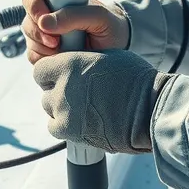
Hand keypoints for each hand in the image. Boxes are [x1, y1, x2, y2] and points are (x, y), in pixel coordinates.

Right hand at [20, 0, 128, 63]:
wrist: (118, 47)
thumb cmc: (110, 26)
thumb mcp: (99, 16)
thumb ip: (74, 15)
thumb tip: (45, 23)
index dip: (34, 6)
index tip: (45, 22)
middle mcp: (48, 14)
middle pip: (28, 20)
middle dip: (39, 33)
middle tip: (57, 42)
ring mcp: (44, 34)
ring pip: (29, 40)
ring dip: (44, 48)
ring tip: (66, 50)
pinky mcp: (46, 53)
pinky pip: (33, 57)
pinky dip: (45, 60)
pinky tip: (61, 58)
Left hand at [33, 49, 173, 153]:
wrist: (148, 109)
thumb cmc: (135, 80)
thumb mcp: (108, 57)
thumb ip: (85, 61)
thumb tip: (78, 64)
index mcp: (70, 64)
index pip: (40, 69)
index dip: (50, 74)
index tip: (61, 77)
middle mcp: (62, 87)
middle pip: (46, 91)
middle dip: (59, 92)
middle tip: (79, 95)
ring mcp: (64, 111)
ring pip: (50, 109)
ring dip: (62, 109)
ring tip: (84, 109)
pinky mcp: (70, 131)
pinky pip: (55, 128)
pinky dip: (65, 126)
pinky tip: (81, 122)